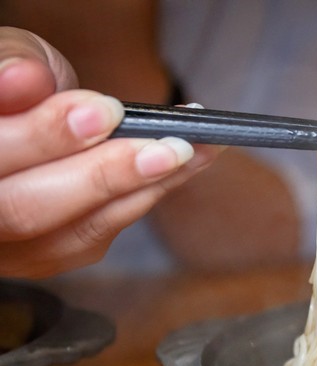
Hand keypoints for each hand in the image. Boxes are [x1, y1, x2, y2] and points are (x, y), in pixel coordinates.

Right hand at [0, 27, 219, 277]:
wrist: (19, 112)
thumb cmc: (13, 84)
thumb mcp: (9, 58)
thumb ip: (13, 68)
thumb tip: (25, 79)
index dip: (46, 138)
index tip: (105, 111)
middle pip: (26, 211)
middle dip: (104, 177)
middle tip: (168, 148)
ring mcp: (9, 246)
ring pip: (73, 231)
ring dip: (143, 189)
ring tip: (194, 151)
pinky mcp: (48, 254)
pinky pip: (100, 234)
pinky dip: (146, 196)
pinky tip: (185, 167)